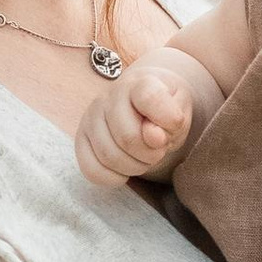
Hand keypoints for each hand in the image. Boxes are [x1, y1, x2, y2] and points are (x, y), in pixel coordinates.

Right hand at [76, 51, 200, 188]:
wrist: (145, 102)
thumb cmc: (165, 109)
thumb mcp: (181, 110)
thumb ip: (172, 121)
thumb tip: (152, 136)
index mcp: (138, 84)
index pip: (149, 98)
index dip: (167, 119)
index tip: (174, 125)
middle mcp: (108, 97)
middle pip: (128, 137)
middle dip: (151, 154)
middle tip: (158, 151)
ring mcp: (90, 117)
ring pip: (109, 156)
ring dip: (134, 167)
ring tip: (143, 159)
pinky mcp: (81, 139)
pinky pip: (91, 169)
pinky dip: (112, 178)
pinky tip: (125, 171)